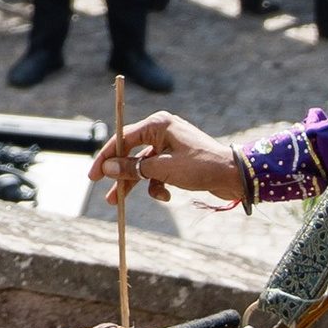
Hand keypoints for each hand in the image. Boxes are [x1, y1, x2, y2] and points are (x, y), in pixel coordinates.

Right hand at [90, 112, 247, 206]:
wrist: (234, 176)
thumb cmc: (201, 166)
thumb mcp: (164, 169)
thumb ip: (134, 168)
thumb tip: (108, 168)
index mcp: (157, 124)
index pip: (122, 138)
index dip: (105, 157)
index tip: (93, 175)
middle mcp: (161, 131)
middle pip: (130, 153)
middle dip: (119, 175)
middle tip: (106, 193)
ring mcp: (169, 146)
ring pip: (142, 166)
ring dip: (136, 184)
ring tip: (121, 203)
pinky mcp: (176, 160)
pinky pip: (157, 172)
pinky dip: (157, 186)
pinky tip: (166, 196)